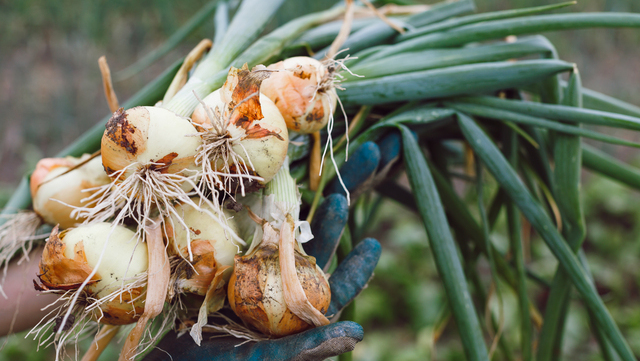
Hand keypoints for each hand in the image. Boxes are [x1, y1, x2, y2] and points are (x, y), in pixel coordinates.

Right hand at [143, 141, 388, 360]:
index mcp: (295, 309)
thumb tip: (356, 331)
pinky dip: (259, 205)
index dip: (356, 267)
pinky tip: (269, 182)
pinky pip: (248, 228)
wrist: (170, 358)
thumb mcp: (264, 360)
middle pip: (314, 242)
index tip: (373, 244)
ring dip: (305, 204)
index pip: (334, 286)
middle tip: (356, 176)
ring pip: (285, 229)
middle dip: (336, 211)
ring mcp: (254, 267)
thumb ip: (305, 348)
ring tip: (320, 182)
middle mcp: (279, 283)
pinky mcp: (228, 258)